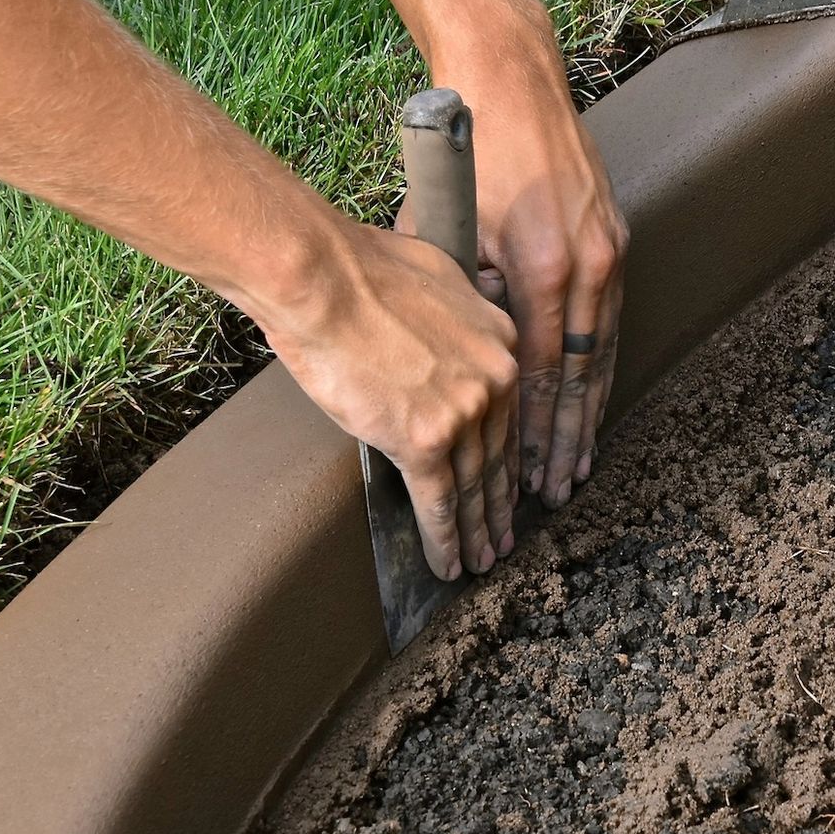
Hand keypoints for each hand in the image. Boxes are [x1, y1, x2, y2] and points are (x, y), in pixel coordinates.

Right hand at [264, 220, 520, 579]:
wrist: (323, 279)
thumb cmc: (359, 268)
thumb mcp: (436, 276)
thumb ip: (453, 314)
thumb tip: (443, 325)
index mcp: (499, 340)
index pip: (511, 412)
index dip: (509, 455)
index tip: (510, 482)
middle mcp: (494, 379)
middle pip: (499, 455)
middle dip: (499, 504)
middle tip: (502, 537)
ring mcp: (463, 412)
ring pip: (474, 486)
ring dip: (476, 531)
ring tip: (481, 560)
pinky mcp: (424, 439)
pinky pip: (438, 502)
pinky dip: (443, 540)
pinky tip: (449, 564)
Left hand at [434, 33, 628, 520]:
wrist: (513, 84)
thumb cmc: (472, 158)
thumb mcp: (451, 233)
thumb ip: (466, 300)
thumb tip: (468, 362)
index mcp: (543, 268)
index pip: (543, 375)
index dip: (536, 432)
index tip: (525, 477)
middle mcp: (586, 266)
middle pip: (582, 377)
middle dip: (567, 440)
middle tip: (556, 491)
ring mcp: (607, 253)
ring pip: (603, 354)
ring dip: (589, 413)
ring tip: (577, 464)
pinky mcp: (614, 241)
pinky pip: (608, 322)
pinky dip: (600, 367)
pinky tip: (592, 399)